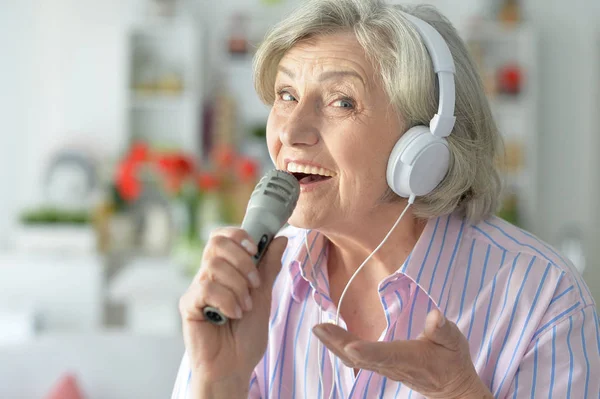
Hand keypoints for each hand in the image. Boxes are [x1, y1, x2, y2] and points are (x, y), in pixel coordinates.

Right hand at [178, 227, 286, 384]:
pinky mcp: (189, 305)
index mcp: (226, 269)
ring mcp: (197, 289)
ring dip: (238, 287)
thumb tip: (280, 238)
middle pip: (216, 243)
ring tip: (245, 307)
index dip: (239, 235)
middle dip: (242, 260)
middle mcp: (208, 275)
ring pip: (214, 266)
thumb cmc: (246, 334)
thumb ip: (269, 267)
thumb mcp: (264, 295)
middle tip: (254, 284)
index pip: (223, 236)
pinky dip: (227, 301)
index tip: (256, 248)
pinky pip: (206, 289)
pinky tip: (232, 315)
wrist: (235, 366)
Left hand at [312, 309, 492, 398]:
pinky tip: (329, 337)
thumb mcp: (454, 342)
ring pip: (354, 359)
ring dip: (335, 345)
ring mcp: (384, 368)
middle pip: (361, 357)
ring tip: (318, 330)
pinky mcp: (380, 366)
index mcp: (409, 358)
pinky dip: (340, 347)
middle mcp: (392, 365)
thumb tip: (435, 316)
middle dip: (338, 343)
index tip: (350, 347)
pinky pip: (356, 359)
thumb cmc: (452, 361)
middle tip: (319, 328)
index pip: (385, 355)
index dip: (367, 352)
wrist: (451, 387)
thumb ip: (443, 330)